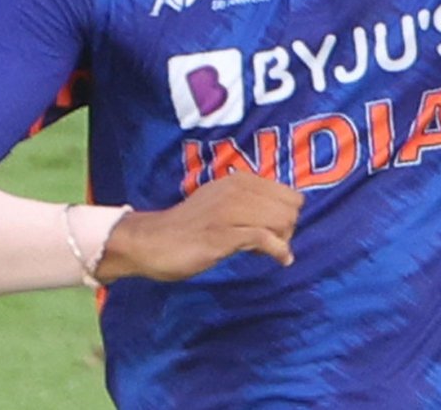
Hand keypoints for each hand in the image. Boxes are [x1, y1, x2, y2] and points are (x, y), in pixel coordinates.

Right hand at [94, 173, 303, 282]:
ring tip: (272, 252)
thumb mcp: (220, 204)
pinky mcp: (223, 235)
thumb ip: (247, 204)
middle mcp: (236, 190)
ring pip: (282, 220)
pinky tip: (279, 260)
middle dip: (289, 227)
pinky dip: (279, 251)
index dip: (288, 213)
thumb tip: (281, 217)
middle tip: (274, 243)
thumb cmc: (187, 227)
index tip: (275, 230)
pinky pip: (265, 239)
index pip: (288, 193)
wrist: (150, 241)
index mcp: (238, 181)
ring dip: (284, 240)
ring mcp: (230, 211)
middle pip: (290, 206)